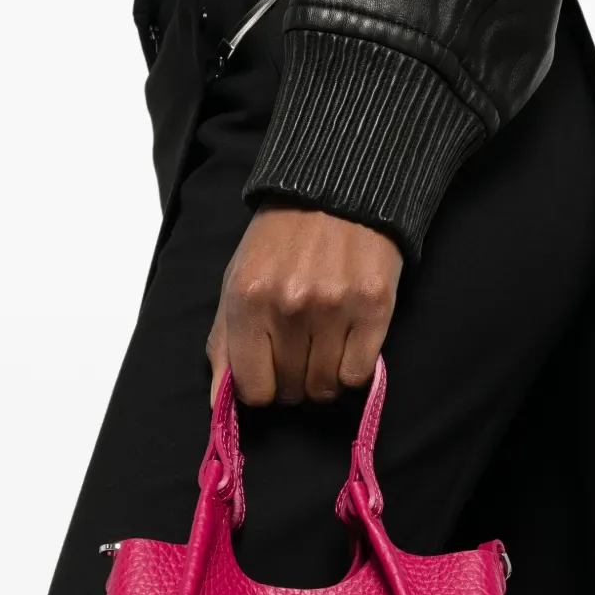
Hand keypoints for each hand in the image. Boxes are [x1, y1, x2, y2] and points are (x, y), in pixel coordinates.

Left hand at [207, 205, 402, 405]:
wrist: (337, 192)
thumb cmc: (280, 241)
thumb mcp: (237, 281)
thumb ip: (224, 342)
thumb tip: (219, 402)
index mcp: (248, 300)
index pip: (253, 388)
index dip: (261, 388)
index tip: (269, 372)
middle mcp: (290, 307)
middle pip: (290, 390)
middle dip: (292, 381)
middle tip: (298, 352)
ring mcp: (335, 308)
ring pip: (326, 387)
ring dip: (323, 377)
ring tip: (323, 346)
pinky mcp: (374, 307)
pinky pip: (358, 373)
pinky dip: (352, 368)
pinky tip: (347, 342)